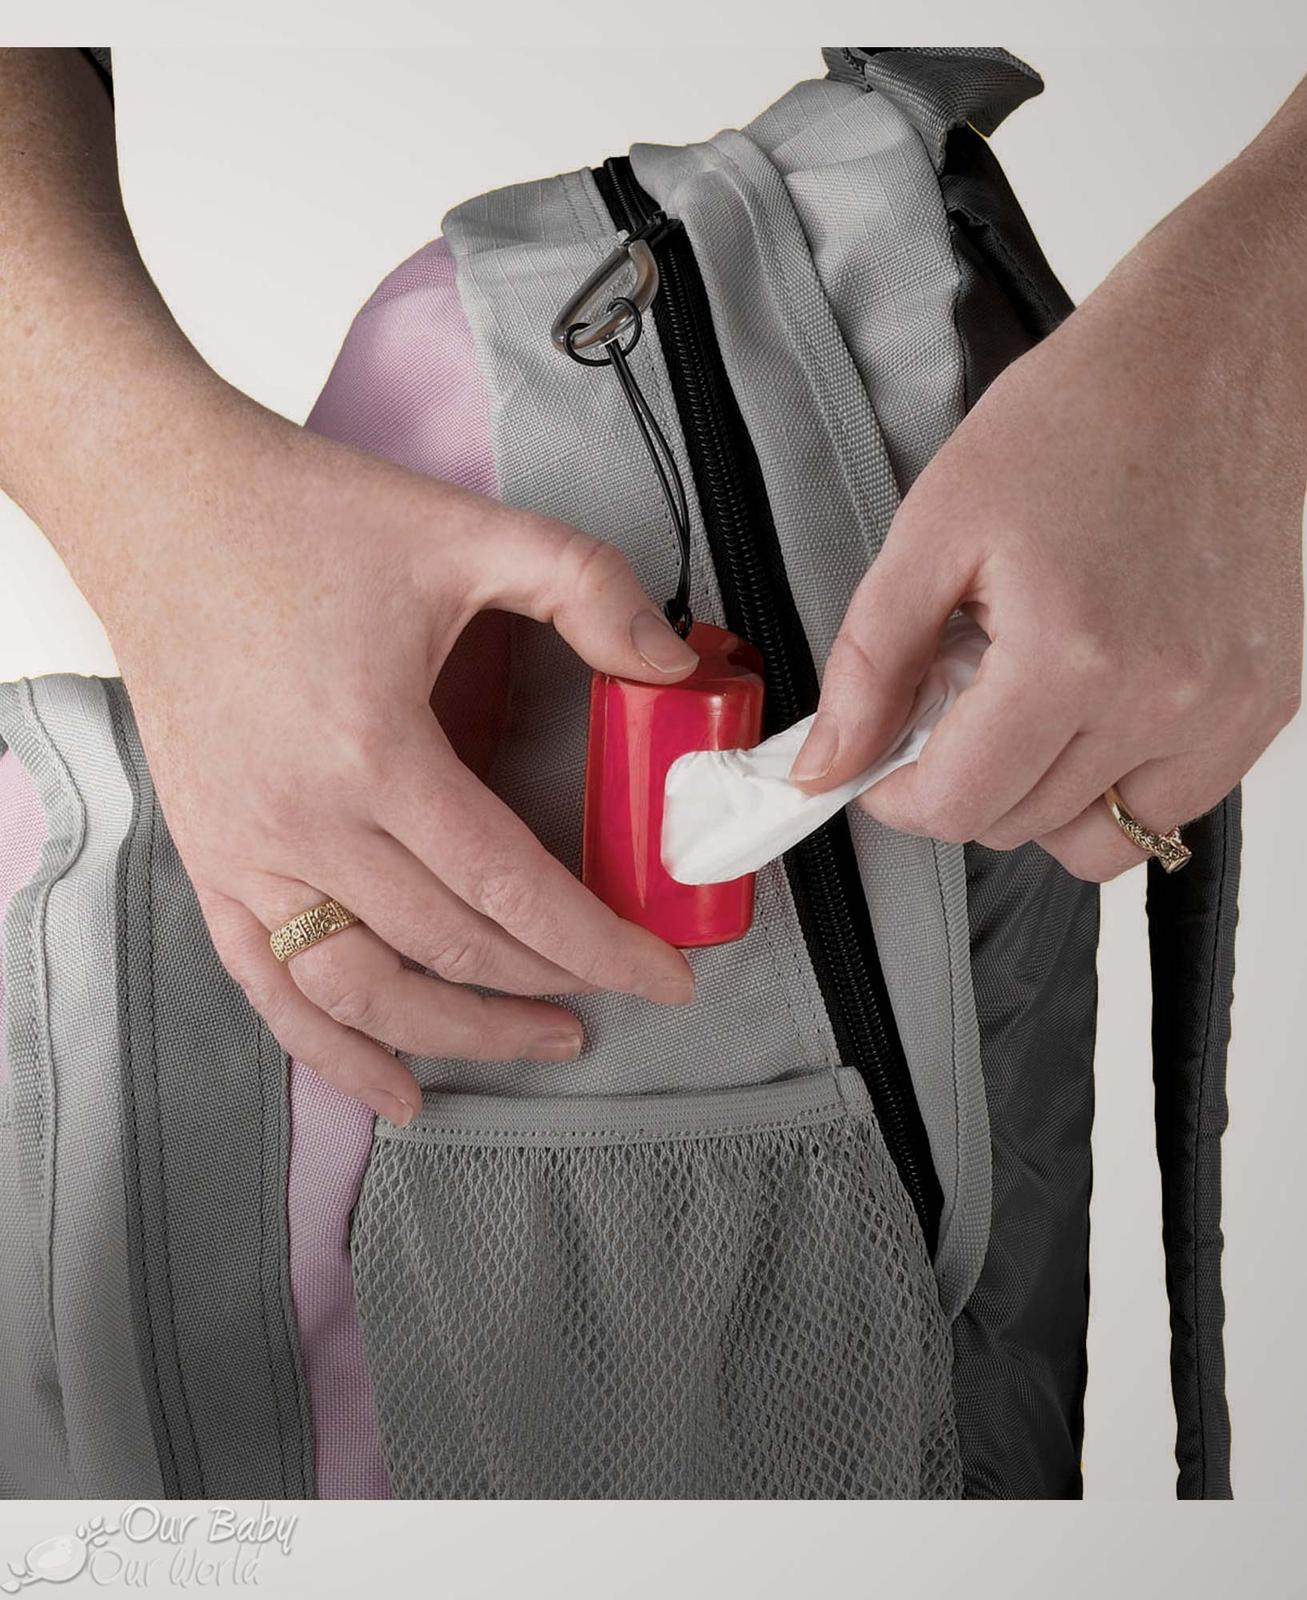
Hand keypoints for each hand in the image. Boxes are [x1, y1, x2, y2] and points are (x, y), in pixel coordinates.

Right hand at [103, 386, 698, 1123]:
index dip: (599, 944)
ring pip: (362, 992)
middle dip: (550, 986)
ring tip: (542, 1038)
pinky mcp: (210, 859)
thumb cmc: (305, 516)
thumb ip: (589, 588)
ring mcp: (245, 852)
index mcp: (375, 750)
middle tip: (620, 993)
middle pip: (448, 949)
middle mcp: (303, 822)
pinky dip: (332, 1050)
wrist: (158, 504)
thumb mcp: (469, 532)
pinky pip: (269, 986)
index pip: (509, 887)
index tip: (665, 974)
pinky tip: (392, 1087)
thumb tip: (672, 668)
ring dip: (459, 1033)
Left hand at [789, 262, 1306, 880]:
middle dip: (964, 778)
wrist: (1209, 371)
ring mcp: (1221, 710)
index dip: (899, 796)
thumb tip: (822, 770)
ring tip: (1032, 702)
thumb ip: (869, 665)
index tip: (887, 765)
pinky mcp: (1263, 707)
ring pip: (1095, 839)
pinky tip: (1097, 710)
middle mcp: (1158, 698)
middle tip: (965, 691)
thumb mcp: (932, 530)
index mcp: (1067, 655)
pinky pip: (1169, 811)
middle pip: (1019, 824)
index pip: (959, 806)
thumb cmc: (1073, 428)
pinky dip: (1115, 787)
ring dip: (1038, 796)